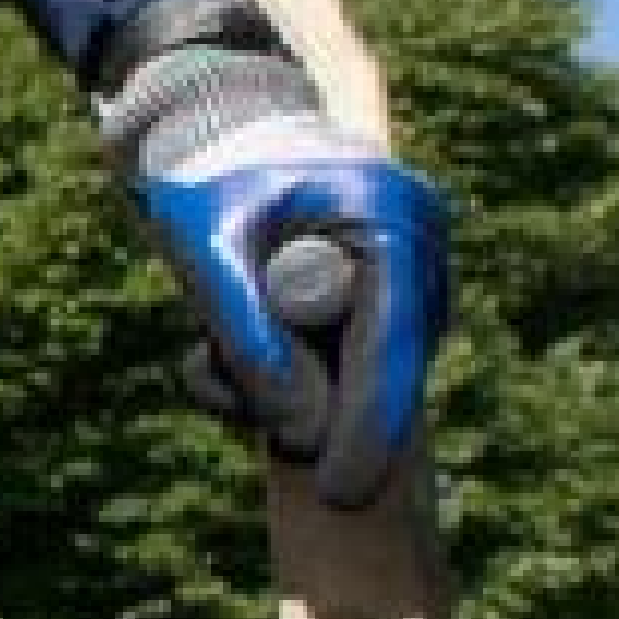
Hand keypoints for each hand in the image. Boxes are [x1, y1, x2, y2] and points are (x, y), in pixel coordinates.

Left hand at [96, 0, 445, 509]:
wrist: (204, 125)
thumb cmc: (201, 174)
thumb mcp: (205, 250)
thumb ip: (250, 338)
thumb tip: (304, 434)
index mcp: (391, 213)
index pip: (393, 342)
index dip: (369, 424)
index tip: (341, 493)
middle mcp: (417, 242)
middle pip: (384, 367)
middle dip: (312, 406)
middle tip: (240, 417)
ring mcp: (407, 271)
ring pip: (357, 375)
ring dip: (280, 387)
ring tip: (208, 354)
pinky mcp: (382, 297)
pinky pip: (342, 364)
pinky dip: (283, 374)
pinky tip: (223, 349)